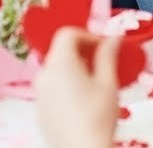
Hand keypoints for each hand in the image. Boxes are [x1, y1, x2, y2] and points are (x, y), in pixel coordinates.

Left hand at [35, 28, 117, 147]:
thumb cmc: (96, 118)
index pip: (68, 34)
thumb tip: (112, 39)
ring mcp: (40, 95)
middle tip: (103, 64)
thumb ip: (108, 55)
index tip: (104, 46)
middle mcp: (44, 76)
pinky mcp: (40, 113)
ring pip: (57, 72)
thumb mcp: (109, 82)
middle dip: (83, 53)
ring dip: (75, 70)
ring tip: (95, 84)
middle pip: (61, 52)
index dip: (88, 35)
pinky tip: (83, 102)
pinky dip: (66, 88)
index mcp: (60, 63)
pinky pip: (53, 90)